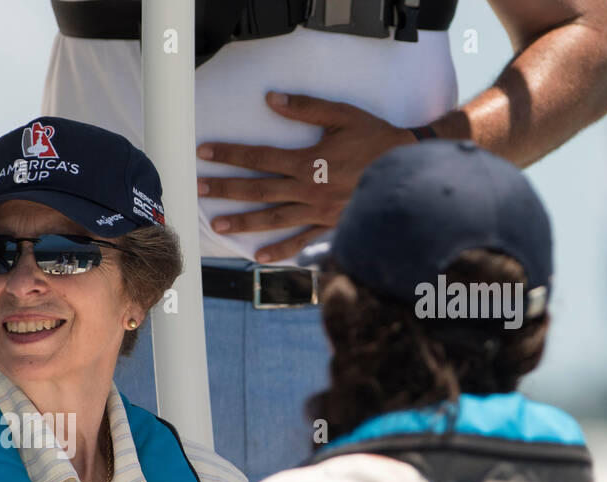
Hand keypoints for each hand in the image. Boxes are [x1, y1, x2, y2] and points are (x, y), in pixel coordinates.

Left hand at [197, 91, 418, 261]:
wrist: (409, 169)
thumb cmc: (376, 139)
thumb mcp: (343, 115)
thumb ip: (306, 108)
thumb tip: (272, 100)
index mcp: (307, 161)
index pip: (258, 157)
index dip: (230, 154)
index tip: (204, 153)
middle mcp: (307, 189)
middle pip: (257, 189)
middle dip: (225, 189)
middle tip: (197, 190)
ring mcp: (317, 212)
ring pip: (272, 219)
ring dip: (242, 222)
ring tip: (217, 226)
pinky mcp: (330, 227)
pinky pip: (300, 242)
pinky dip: (279, 251)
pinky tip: (259, 256)